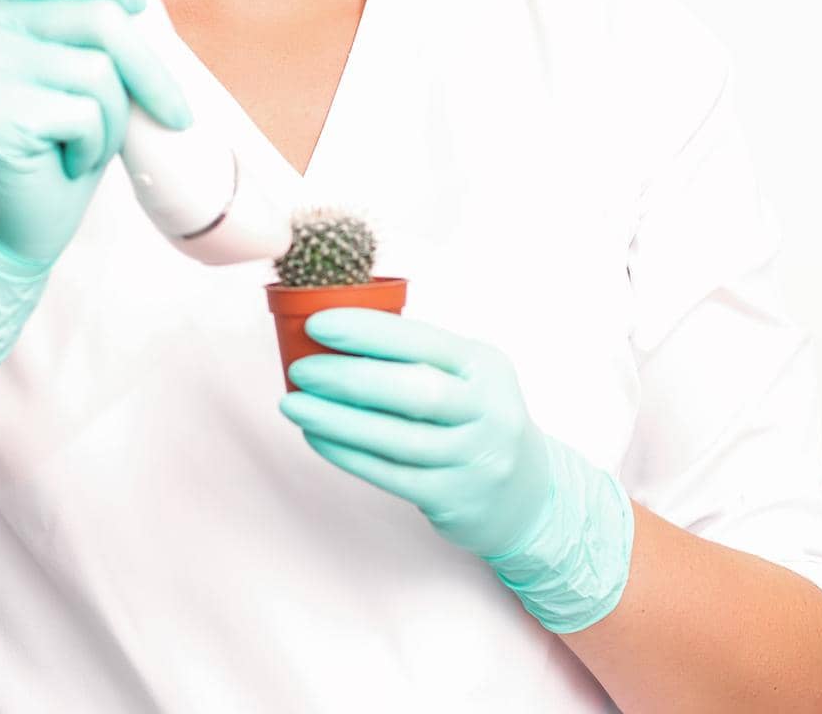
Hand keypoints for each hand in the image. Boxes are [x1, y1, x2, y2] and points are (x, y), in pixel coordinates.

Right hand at [0, 0, 193, 374]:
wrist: (22, 221)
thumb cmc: (66, 140)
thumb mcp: (91, 71)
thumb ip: (102, 29)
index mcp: (10, 6)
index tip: (136, 7)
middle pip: (100, 19)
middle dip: (149, 70)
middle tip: (171, 111)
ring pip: (98, 71)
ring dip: (114, 118)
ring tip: (85, 140)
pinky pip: (83, 114)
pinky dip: (94, 146)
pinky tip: (66, 159)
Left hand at [278, 306, 553, 559]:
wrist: (528, 495)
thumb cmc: (476, 418)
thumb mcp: (468, 375)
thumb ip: (417, 355)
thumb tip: (336, 331)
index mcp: (484, 366)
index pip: (423, 340)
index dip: (369, 331)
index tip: (319, 324)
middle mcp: (486, 411)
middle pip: (413, 390)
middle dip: (349, 377)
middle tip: (301, 369)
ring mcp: (473, 458)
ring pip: (396, 437)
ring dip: (337, 419)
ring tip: (293, 403)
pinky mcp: (453, 497)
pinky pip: (389, 473)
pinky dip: (347, 453)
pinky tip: (316, 435)